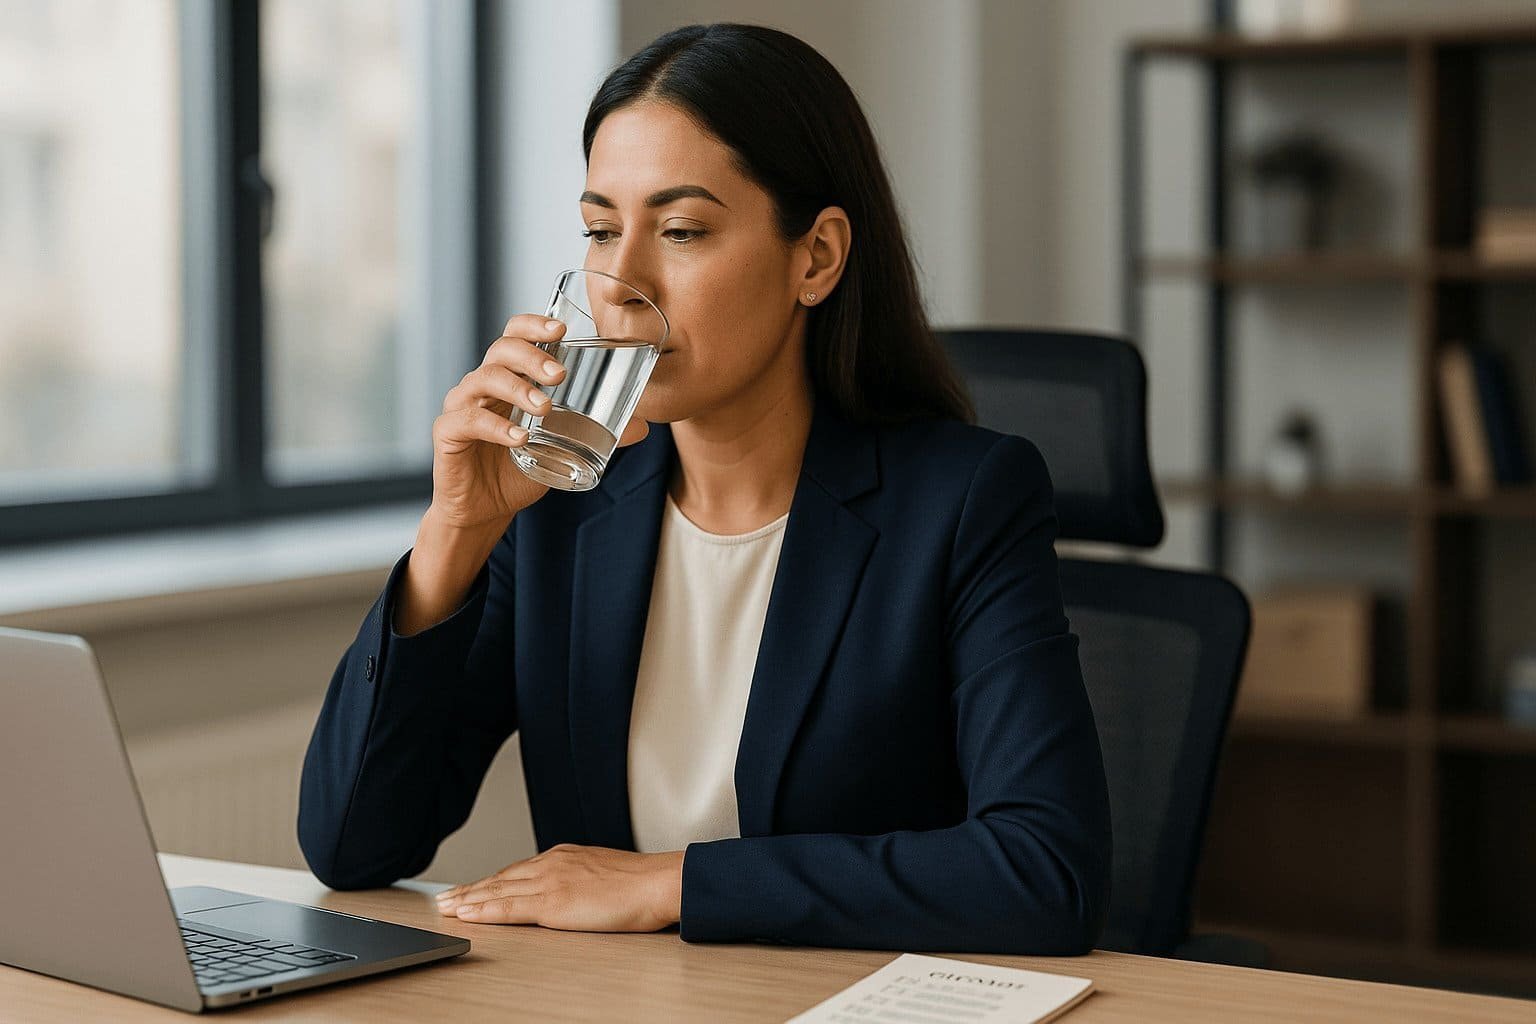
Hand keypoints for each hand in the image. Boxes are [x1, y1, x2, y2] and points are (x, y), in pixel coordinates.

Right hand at [428, 315, 650, 530]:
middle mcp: (482, 384)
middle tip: (561, 374)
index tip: (562, 330)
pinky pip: (467, 420)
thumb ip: (597, 433)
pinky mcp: (448, 434)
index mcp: (508, 377)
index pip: (514, 334)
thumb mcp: (562, 447)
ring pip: (483, 379)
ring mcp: (461, 406)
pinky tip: (519, 438)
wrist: (484, 509)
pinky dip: (496, 427)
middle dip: (532, 356)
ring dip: (518, 389)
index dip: (534, 325)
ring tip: (545, 408)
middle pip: (500, 350)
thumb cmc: (519, 468)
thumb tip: (643, 427)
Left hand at [434, 843, 683, 932]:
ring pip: (497, 891)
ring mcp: (550, 881)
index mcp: (565, 856)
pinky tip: (466, 915)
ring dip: (468, 900)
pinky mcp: (551, 903)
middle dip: (470, 889)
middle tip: (445, 897)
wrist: (658, 883)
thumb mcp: (605, 874)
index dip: (491, 880)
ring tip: (446, 908)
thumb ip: (583, 880)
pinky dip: (483, 911)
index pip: (518, 870)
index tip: (472, 887)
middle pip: (500, 878)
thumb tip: (575, 893)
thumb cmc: (643, 884)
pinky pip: (507, 908)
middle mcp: (552, 863)